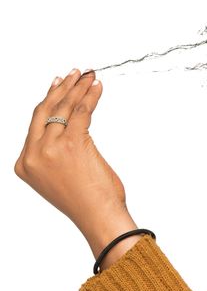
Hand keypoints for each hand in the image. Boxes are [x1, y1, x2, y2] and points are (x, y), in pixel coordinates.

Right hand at [13, 69, 129, 240]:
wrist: (98, 216)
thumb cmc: (86, 201)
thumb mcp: (58, 177)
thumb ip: (54, 155)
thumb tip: (67, 129)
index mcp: (24, 164)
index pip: (35, 124)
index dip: (47, 101)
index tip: (56, 86)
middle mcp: (32, 154)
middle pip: (44, 111)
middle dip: (60, 89)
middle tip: (73, 74)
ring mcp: (50, 148)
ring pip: (63, 108)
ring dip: (77, 88)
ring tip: (88, 76)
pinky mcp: (71, 144)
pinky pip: (81, 112)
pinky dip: (90, 96)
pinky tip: (96, 87)